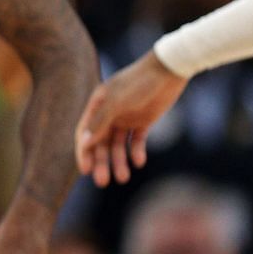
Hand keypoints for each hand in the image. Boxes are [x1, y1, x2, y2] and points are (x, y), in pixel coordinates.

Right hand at [74, 52, 187, 186]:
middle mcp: (109, 113)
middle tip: (103, 182)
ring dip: (119, 161)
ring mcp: (126, 117)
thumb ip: (100, 122)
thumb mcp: (117, 102)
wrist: (169, 71)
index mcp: (97, 105)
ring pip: (118, 145)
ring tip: (124, 177)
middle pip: (101, 142)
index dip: (84, 152)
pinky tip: (139, 161)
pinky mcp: (143, 121)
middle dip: (102, 162)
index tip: (85, 171)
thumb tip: (83, 143)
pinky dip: (136, 152)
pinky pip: (136, 141)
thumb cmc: (138, 82)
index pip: (84, 133)